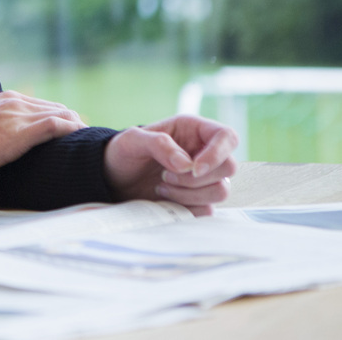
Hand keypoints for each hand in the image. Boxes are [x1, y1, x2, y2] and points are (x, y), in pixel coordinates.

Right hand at [0, 91, 86, 172]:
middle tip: (83, 137)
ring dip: (76, 126)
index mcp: (6, 99)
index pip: (41, 105)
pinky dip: (72, 130)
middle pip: (56, 108)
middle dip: (72, 121)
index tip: (68, 129)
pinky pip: (56, 126)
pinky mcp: (23, 131)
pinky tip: (81, 137)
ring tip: (88, 139)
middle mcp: (16, 102)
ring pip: (61, 115)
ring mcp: (20, 115)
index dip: (58, 116)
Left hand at [104, 115, 238, 215]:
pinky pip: (208, 210)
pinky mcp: (199, 200)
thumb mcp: (131, 140)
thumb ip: (158, 144)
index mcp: (194, 130)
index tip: (193, 168)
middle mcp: (204, 153)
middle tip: (165, 176)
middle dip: (196, 177)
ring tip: (161, 186)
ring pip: (222, 191)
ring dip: (190, 193)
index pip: (227, 137)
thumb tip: (186, 164)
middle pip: (229, 167)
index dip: (217, 153)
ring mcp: (204, 179)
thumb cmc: (122, 153)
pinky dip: (187, 207)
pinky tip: (164, 199)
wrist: (113, 179)